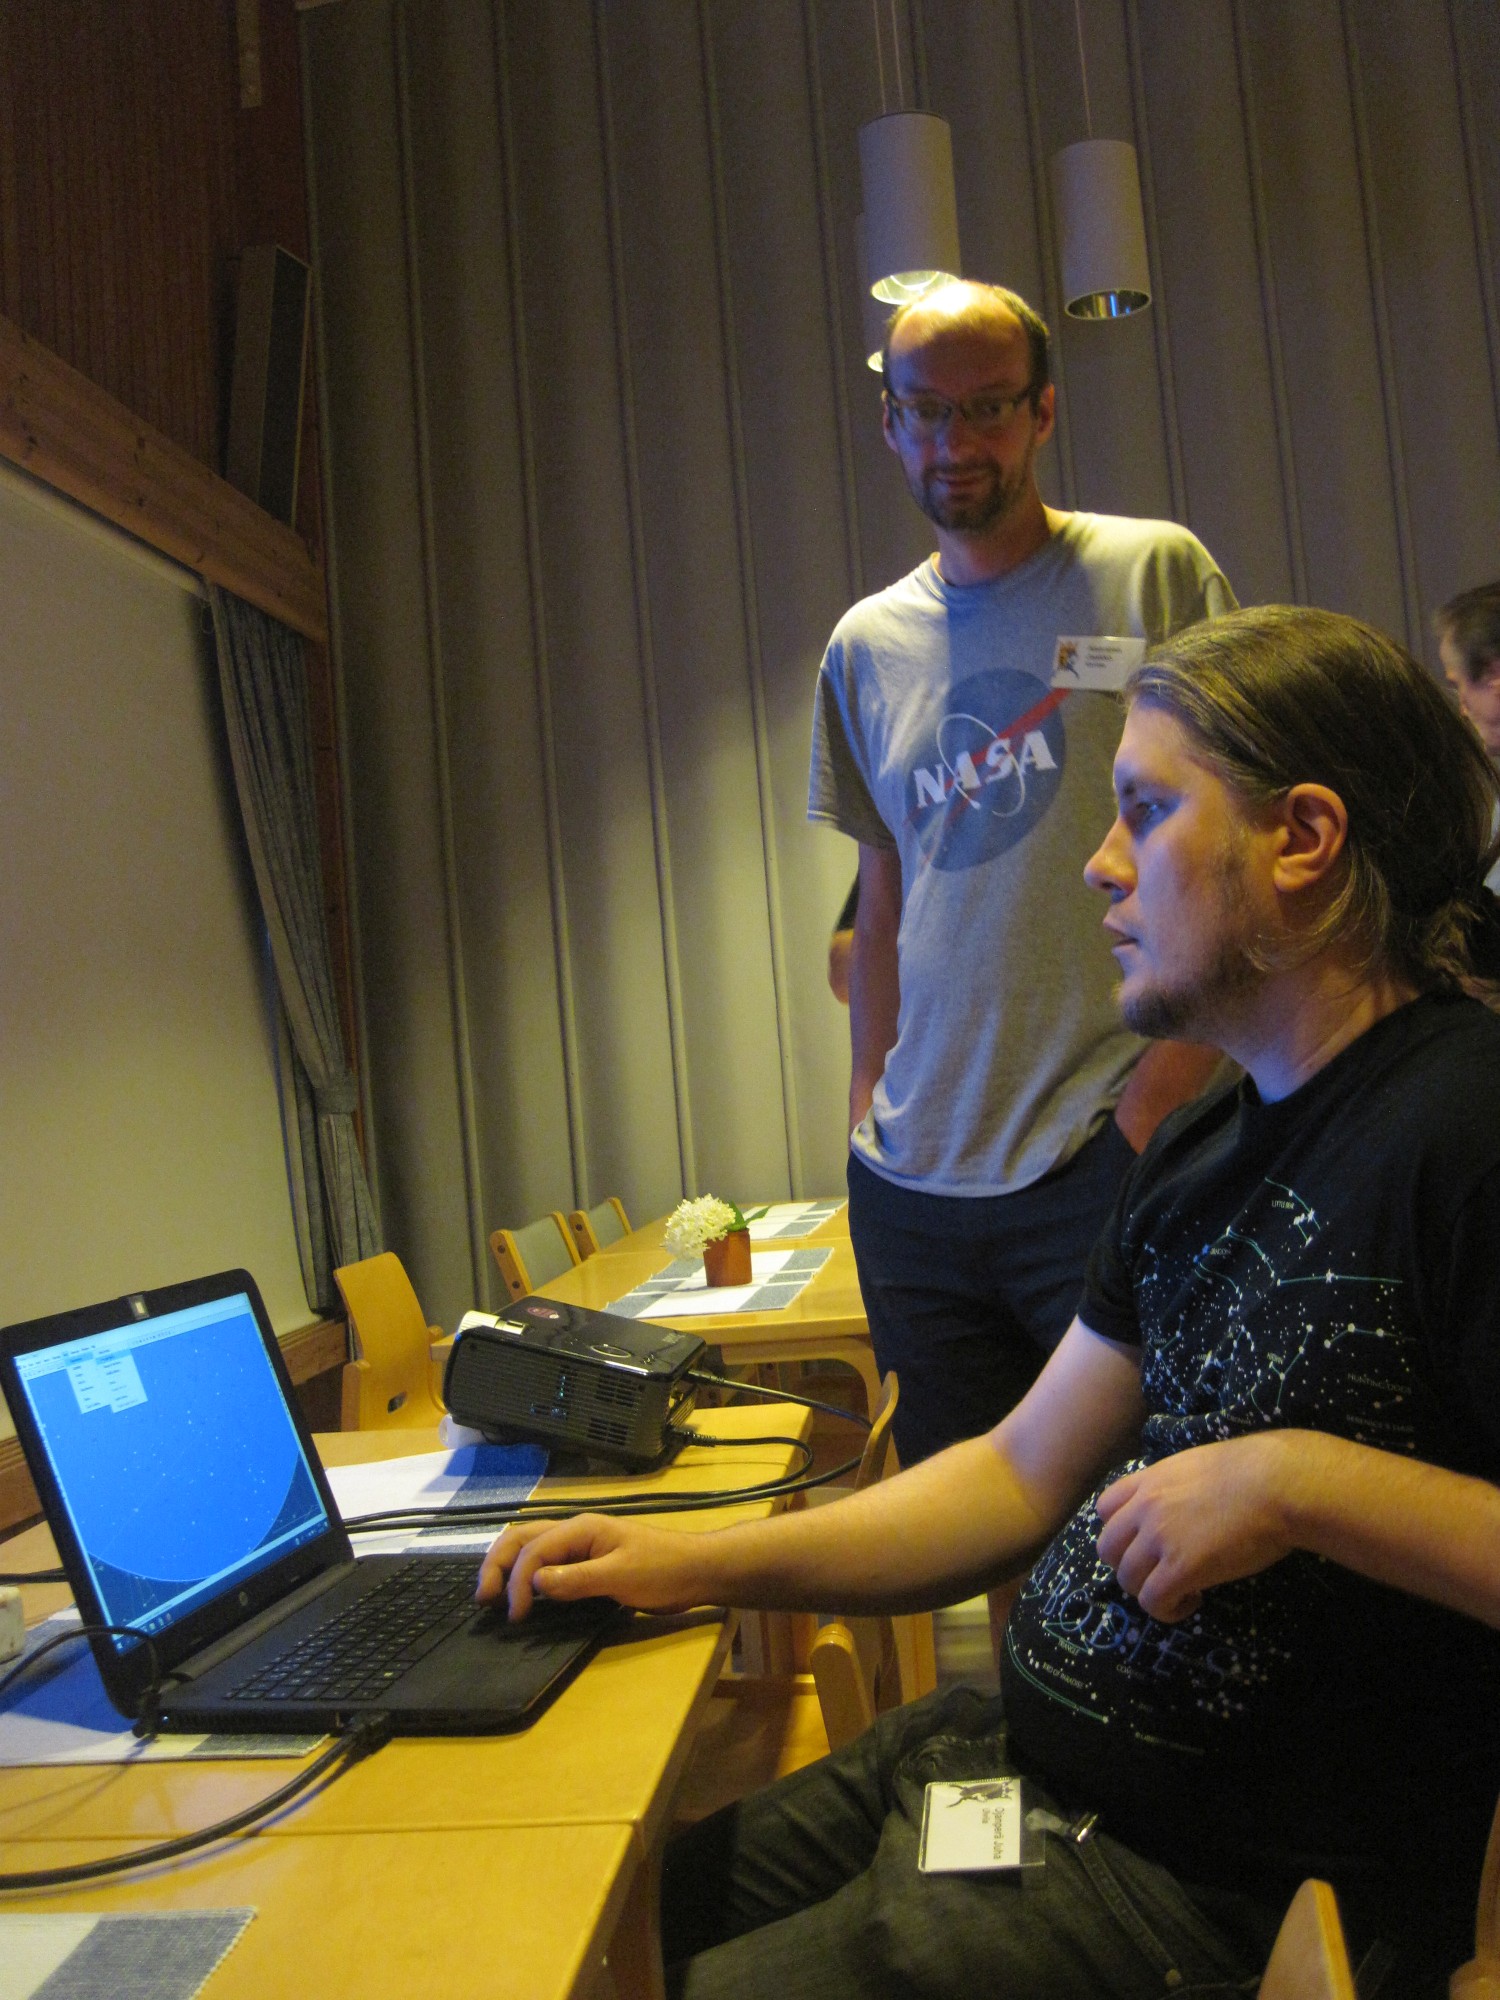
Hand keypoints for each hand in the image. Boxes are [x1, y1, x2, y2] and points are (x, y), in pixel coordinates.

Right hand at [474, 1514, 714, 1619]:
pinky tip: (522, 1592)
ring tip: (492, 1594)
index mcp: (581, 1529)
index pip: (534, 1550)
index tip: (515, 1616)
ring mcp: (581, 1546)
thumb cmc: (662, 1571)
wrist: (695, 1571)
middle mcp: (576, 1532)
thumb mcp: (621, 1577)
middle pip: (523, 1538)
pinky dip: (527, 1574)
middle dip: (498, 1564)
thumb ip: (578, 1579)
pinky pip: (548, 1562)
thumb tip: (534, 1584)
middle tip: (482, 1599)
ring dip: (508, 1566)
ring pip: (532, 1546)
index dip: (518, 1581)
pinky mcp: (588, 1562)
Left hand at [1094, 1435, 1293, 1621]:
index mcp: (1149, 1480)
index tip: (1145, 1543)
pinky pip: (1153, 1601)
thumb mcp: (1197, 1467)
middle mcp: (1145, 1508)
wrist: (1276, 1485)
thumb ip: (1175, 1487)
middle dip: (1129, 1566)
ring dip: (1149, 1591)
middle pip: (1108, 1549)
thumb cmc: (1253, 1471)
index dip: (1121, 1531)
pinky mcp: (1181, 1568)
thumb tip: (1178, 1508)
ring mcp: (1159, 1538)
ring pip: (1127, 1579)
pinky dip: (1168, 1609)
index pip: (1105, 1509)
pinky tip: (1194, 1599)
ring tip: (1182, 1590)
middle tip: (1160, 1571)